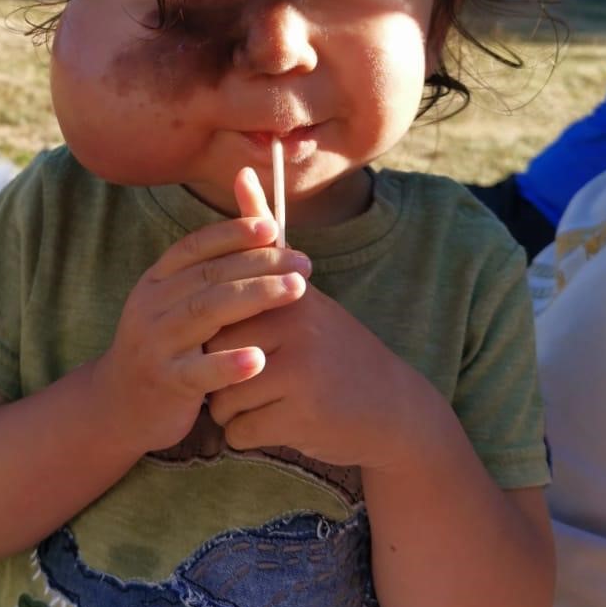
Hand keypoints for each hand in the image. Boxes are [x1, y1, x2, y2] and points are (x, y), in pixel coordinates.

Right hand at [92, 201, 310, 454]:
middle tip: (304, 264)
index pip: (194, 247)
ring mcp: (155, 343)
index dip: (232, 233)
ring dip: (256, 296)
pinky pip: (199, 370)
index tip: (272, 227)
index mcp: (156, 282)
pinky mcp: (165, 382)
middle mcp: (151, 306)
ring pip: (207, 312)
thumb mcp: (174, 304)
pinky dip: (229, 364)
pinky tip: (260, 359)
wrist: (120, 406)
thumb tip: (252, 222)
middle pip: (209, 275)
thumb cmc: (165, 348)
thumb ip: (207, 271)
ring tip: (297, 290)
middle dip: (260, 263)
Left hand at [205, 169, 425, 466]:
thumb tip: (242, 170)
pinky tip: (287, 422)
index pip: (219, 314)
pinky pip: (239, 432)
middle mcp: (292, 325)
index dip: (229, 334)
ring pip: (221, 400)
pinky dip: (254, 436)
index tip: (255, 341)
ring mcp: (296, 371)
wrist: (392, 409)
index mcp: (286, 293)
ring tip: (281, 397)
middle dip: (229, 373)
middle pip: (213, 356)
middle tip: (269, 373)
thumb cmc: (333, 345)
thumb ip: (265, 235)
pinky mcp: (298, 415)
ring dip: (240, 409)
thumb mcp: (301, 287)